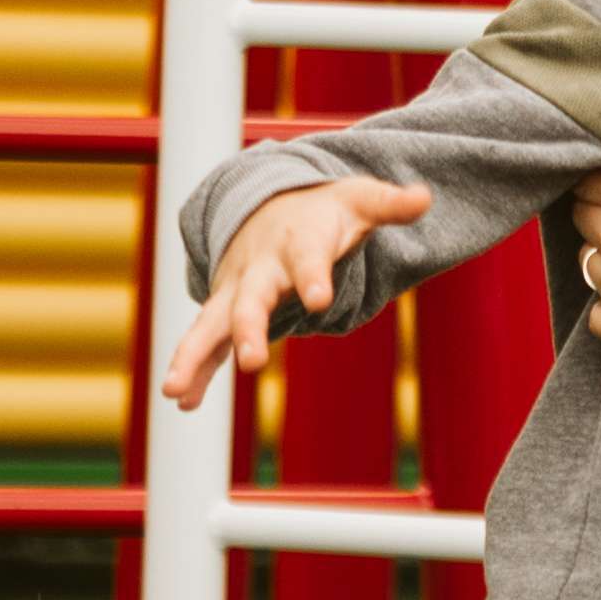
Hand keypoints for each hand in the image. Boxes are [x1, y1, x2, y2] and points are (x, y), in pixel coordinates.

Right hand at [158, 171, 430, 413]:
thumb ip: (390, 204)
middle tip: (252, 360)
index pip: (308, 259)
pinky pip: (208, 344)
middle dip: (248, 328)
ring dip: (193, 356)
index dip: (314, 277)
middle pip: (250, 299)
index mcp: (298, 243)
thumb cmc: (324, 211)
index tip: (319, 299)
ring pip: (212, 324)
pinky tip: (185, 403)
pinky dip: (195, 371)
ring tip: (175, 392)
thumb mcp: (359, 201)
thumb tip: (425, 197)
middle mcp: (261, 269)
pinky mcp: (227, 311)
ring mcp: (238, 292)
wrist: (272, 205)